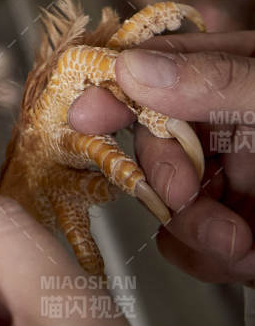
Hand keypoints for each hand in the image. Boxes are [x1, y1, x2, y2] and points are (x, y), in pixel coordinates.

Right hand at [71, 32, 254, 283]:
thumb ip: (215, 81)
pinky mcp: (235, 235)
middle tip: (182, 196)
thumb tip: (131, 68)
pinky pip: (188, 246)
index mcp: (234, 75)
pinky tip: (245, 256)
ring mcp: (232, 182)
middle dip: (164, 177)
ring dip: (193, 229)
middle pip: (153, 143)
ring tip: (237, 243)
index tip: (86, 116)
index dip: (117, 90)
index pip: (159, 68)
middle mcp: (229, 126)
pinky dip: (208, 258)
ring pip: (165, 201)